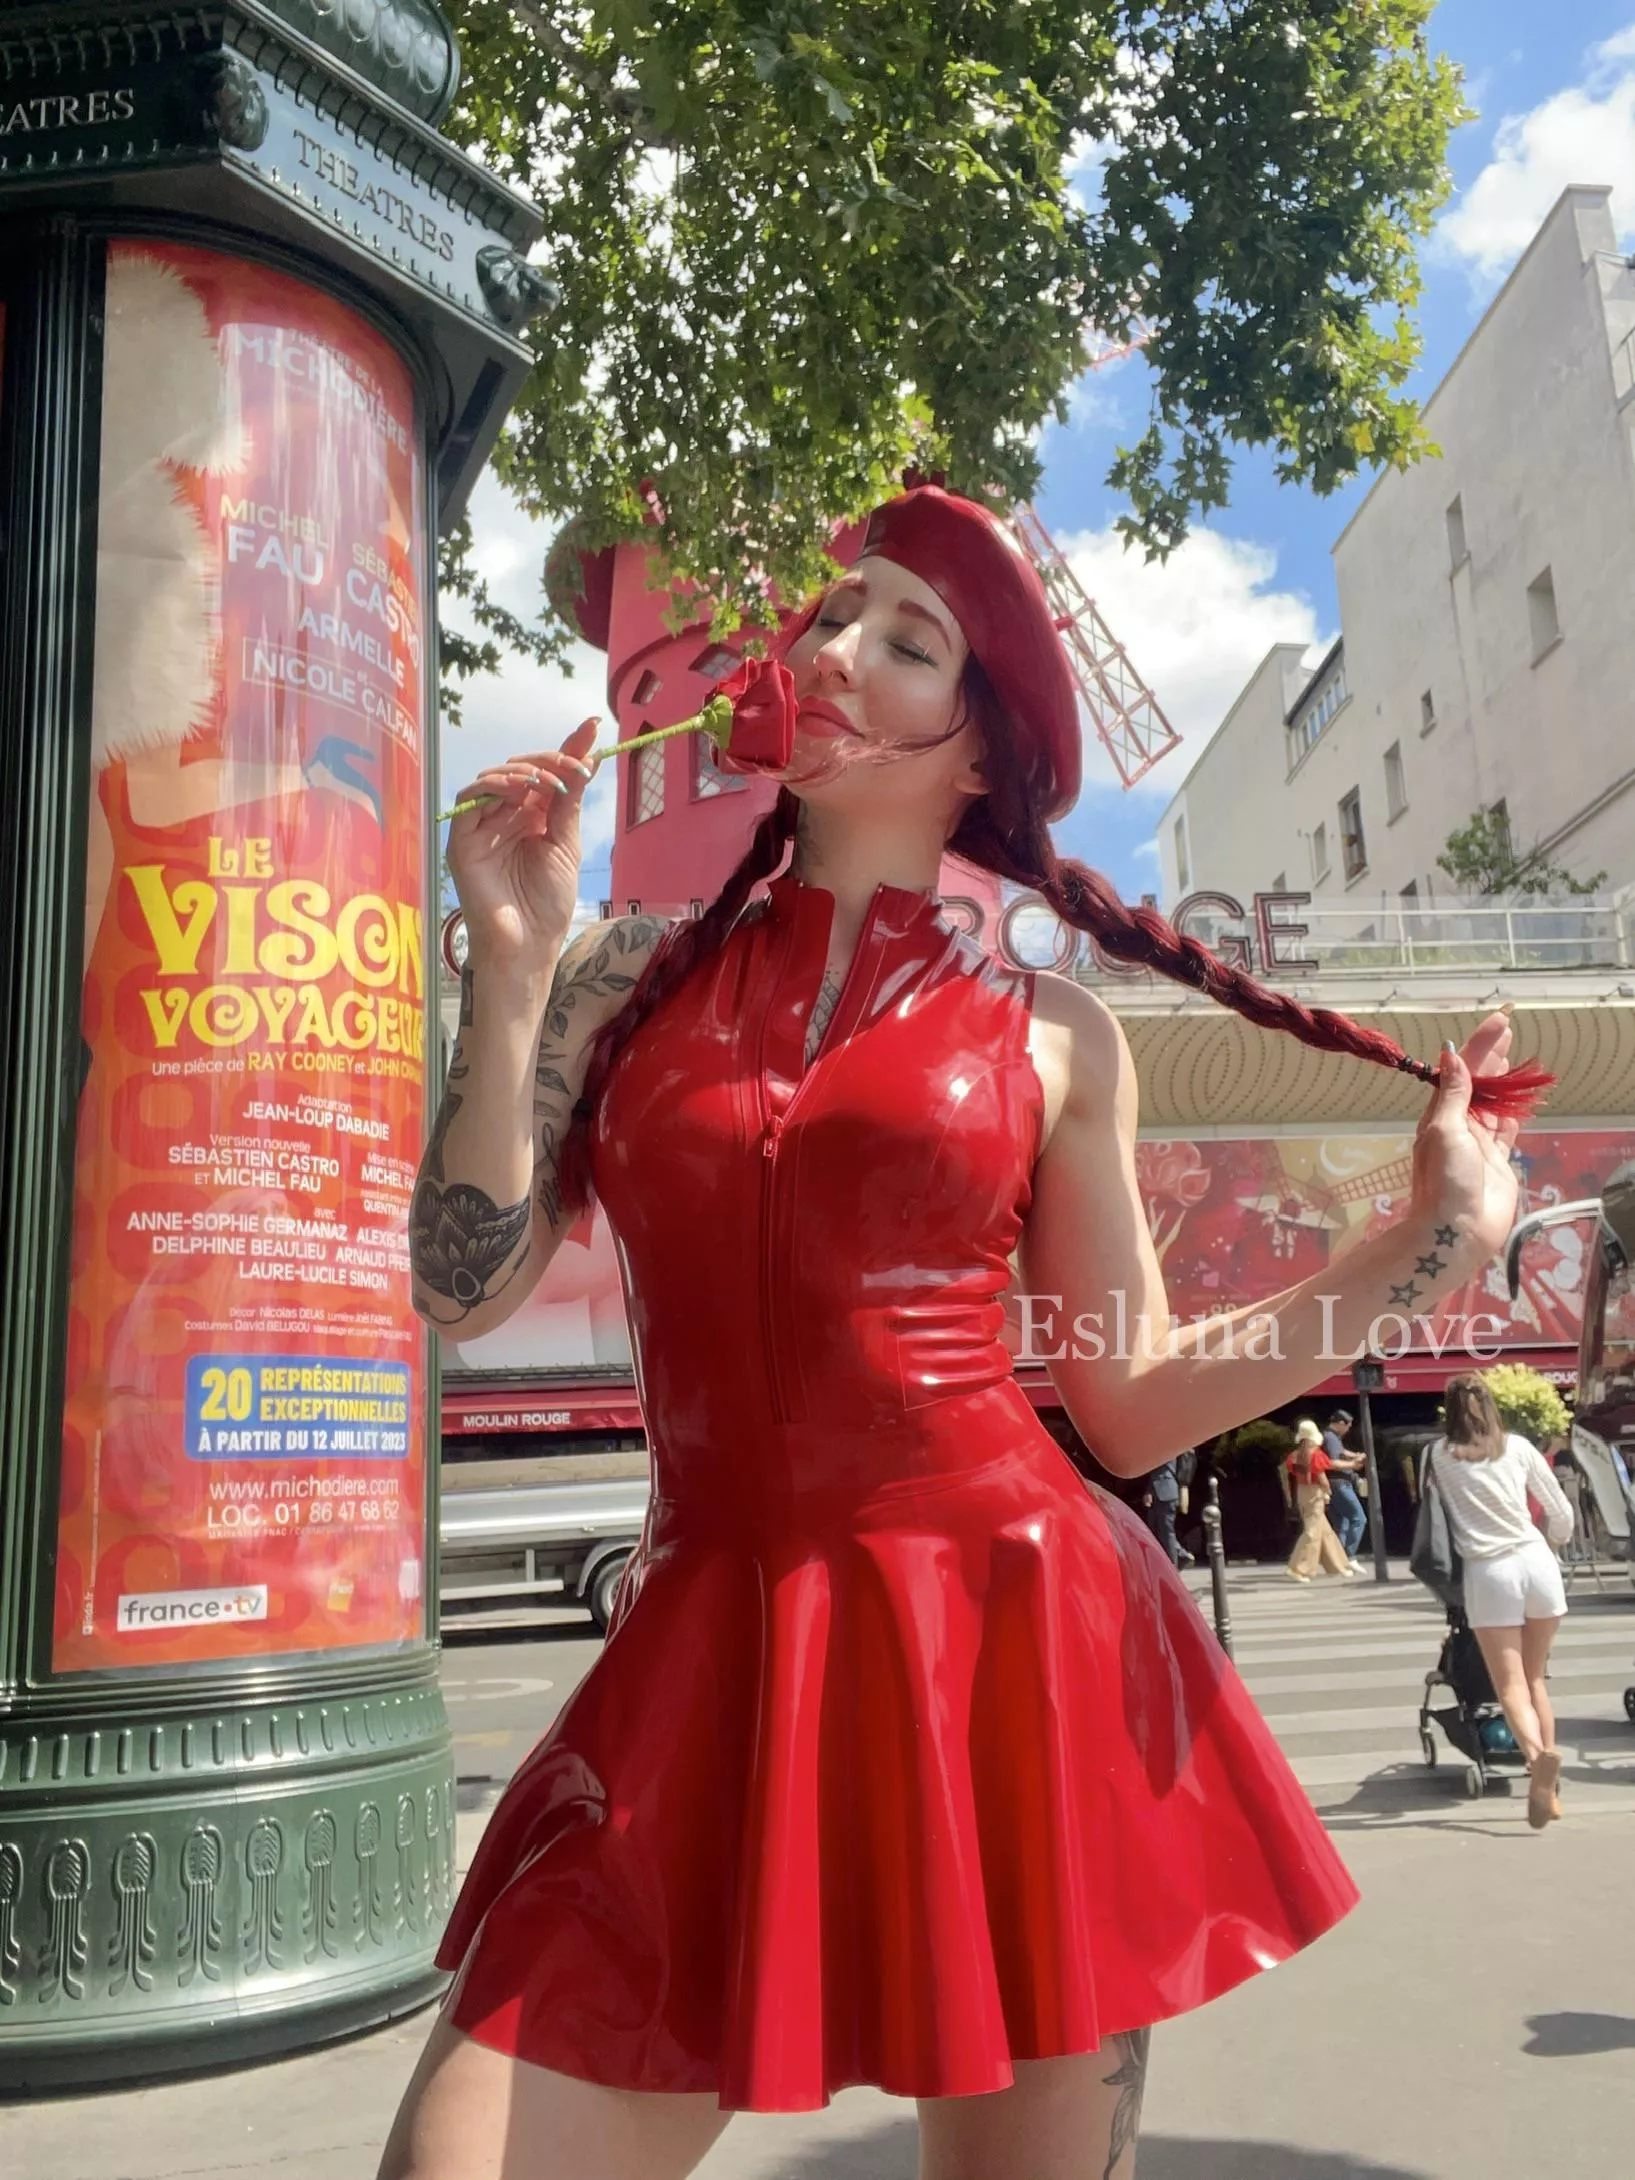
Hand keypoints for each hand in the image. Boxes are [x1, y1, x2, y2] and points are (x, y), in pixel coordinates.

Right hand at [445, 720, 599, 984]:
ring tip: (548, 782)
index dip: (569, 747)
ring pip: (495, 776)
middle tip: (573, 765)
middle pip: (523, 768)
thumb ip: (569, 803)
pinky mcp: (462, 838)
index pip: (548, 773)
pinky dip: (495, 786)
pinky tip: (521, 792)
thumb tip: (587, 759)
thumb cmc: (547, 903)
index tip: (592, 725)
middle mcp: (507, 815)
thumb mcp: (565, 845)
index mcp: (534, 816)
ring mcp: (483, 825)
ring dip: (525, 771)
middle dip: (550, 760)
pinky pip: (470, 798)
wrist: (528, 944)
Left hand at [1409, 1010, 1523, 1263]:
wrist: (1455, 1232)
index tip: (1498, 1021)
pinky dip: (1512, 1114)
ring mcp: (1479, 1144)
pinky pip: (1506, 1131)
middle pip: (1478, 1082)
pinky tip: (1518, 1102)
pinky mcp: (1497, 1163)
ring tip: (1512, 1056)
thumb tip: (1452, 1056)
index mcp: (1441, 1114)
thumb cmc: (1446, 1181)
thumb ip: (1453, 1095)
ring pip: (1494, 1103)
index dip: (1479, 1045)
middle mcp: (1459, 1125)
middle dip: (1491, 1056)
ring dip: (1503, 1080)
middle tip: (1506, 1029)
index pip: (1462, 1070)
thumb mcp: (1444, 1130)